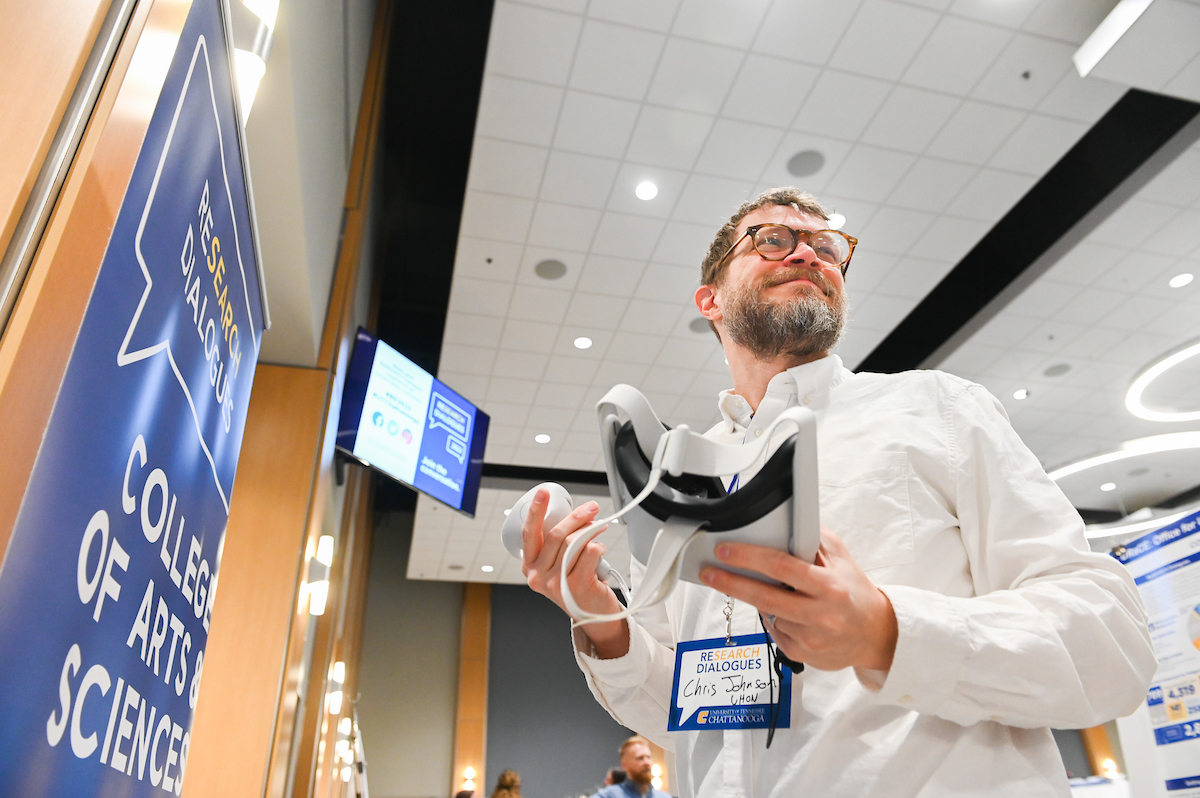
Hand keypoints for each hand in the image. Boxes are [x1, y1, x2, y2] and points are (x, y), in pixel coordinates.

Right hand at [521, 488, 627, 656]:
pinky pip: (590, 553)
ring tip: (599, 532)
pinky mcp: (576, 586)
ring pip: (574, 542)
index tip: (543, 493)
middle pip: (557, 535)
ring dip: (591, 532)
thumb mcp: (558, 565)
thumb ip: (557, 545)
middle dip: (576, 517)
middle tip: (591, 508)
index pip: (529, 534)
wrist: (593, 616)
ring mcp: (556, 583)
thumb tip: (573, 515)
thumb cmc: (576, 586)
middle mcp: (538, 576)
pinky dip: (599, 548)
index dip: (536, 511)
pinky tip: (600, 553)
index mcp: (530, 567)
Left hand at [699, 527, 896, 671]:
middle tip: (710, 571)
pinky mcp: (801, 655)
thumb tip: (782, 521)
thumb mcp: (840, 558)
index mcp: (829, 585)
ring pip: (767, 614)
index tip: (726, 551)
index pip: (781, 566)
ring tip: (769, 590)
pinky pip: (773, 631)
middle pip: (763, 596)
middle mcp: (820, 614)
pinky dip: (772, 618)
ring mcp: (809, 638)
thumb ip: (812, 538)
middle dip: (730, 582)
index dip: (748, 557)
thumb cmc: (854, 591)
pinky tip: (785, 612)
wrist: (874, 634)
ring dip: (759, 600)